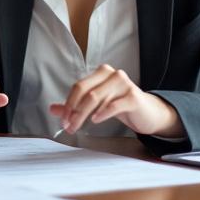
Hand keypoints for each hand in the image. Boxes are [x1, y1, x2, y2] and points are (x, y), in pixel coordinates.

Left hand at [49, 64, 184, 137]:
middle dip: (74, 110)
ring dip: (84, 114)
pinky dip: (102, 112)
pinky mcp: (134, 96)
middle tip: (68, 126)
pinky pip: (114, 104)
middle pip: (85, 91)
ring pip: (96, 98)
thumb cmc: (120, 106)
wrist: (148, 113)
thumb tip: (52, 109)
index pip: (78, 86)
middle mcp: (112, 74)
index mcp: (101, 73)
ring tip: (78, 126)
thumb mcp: (97, 105)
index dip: (68, 103)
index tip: (63, 120)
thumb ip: (75, 106)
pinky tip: (96, 120)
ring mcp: (124, 83)